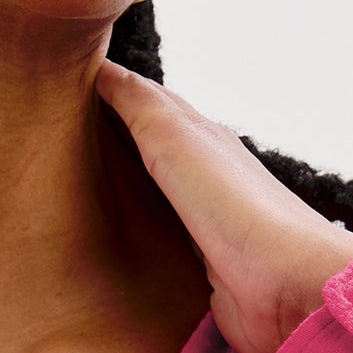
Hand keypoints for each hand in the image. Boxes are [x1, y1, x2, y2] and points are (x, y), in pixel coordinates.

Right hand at [96, 61, 352, 352]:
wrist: (287, 284)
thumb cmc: (236, 207)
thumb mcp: (177, 139)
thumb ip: (139, 104)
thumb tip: (101, 68)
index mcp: (203, 139)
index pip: (151, 103)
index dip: (112, 91)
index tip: (69, 85)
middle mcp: (207, 178)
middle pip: (153, 149)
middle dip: (115, 138)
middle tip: (65, 133)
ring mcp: (206, 225)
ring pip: (156, 196)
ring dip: (126, 189)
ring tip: (80, 188)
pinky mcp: (204, 270)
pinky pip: (164, 245)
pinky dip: (140, 236)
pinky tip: (119, 245)